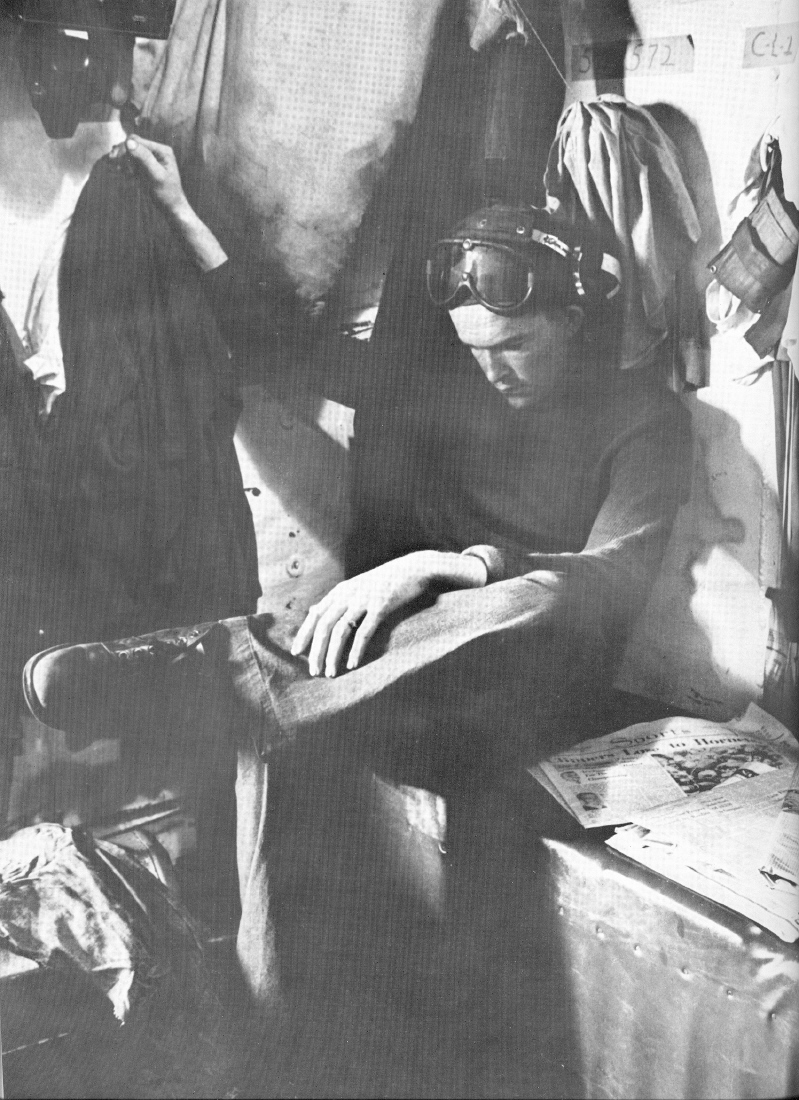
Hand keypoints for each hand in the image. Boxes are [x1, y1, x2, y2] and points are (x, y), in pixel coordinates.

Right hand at [123, 136, 189, 217]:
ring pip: (130, 153)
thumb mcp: (156, 175)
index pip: (137, 141)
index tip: (118, 162)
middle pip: (132, 145)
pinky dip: (126, 167)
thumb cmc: (167, 193)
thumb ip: (144, 158)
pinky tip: (126, 175)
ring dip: (123, 161)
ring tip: (121, 172)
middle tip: (117, 167)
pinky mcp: (146, 167)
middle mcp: (157, 151)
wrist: (171, 208)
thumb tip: (129, 142)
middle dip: (123, 155)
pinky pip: (131, 162)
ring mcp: (151, 159)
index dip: (125, 149)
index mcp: (162, 150)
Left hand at [290, 550, 486, 676]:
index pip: (315, 615)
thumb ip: (337, 599)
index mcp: (340, 591)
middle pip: (324, 625)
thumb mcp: (357, 586)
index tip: (296, 653)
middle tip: (313, 671)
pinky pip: (364, 631)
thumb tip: (314, 612)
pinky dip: (356, 650)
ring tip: (330, 673)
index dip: (304, 634)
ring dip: (333, 654)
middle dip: (316, 650)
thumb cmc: (385, 581)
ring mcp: (364, 599)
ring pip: (340, 630)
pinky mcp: (381, 606)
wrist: (413, 568)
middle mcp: (348, 594)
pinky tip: (352, 664)